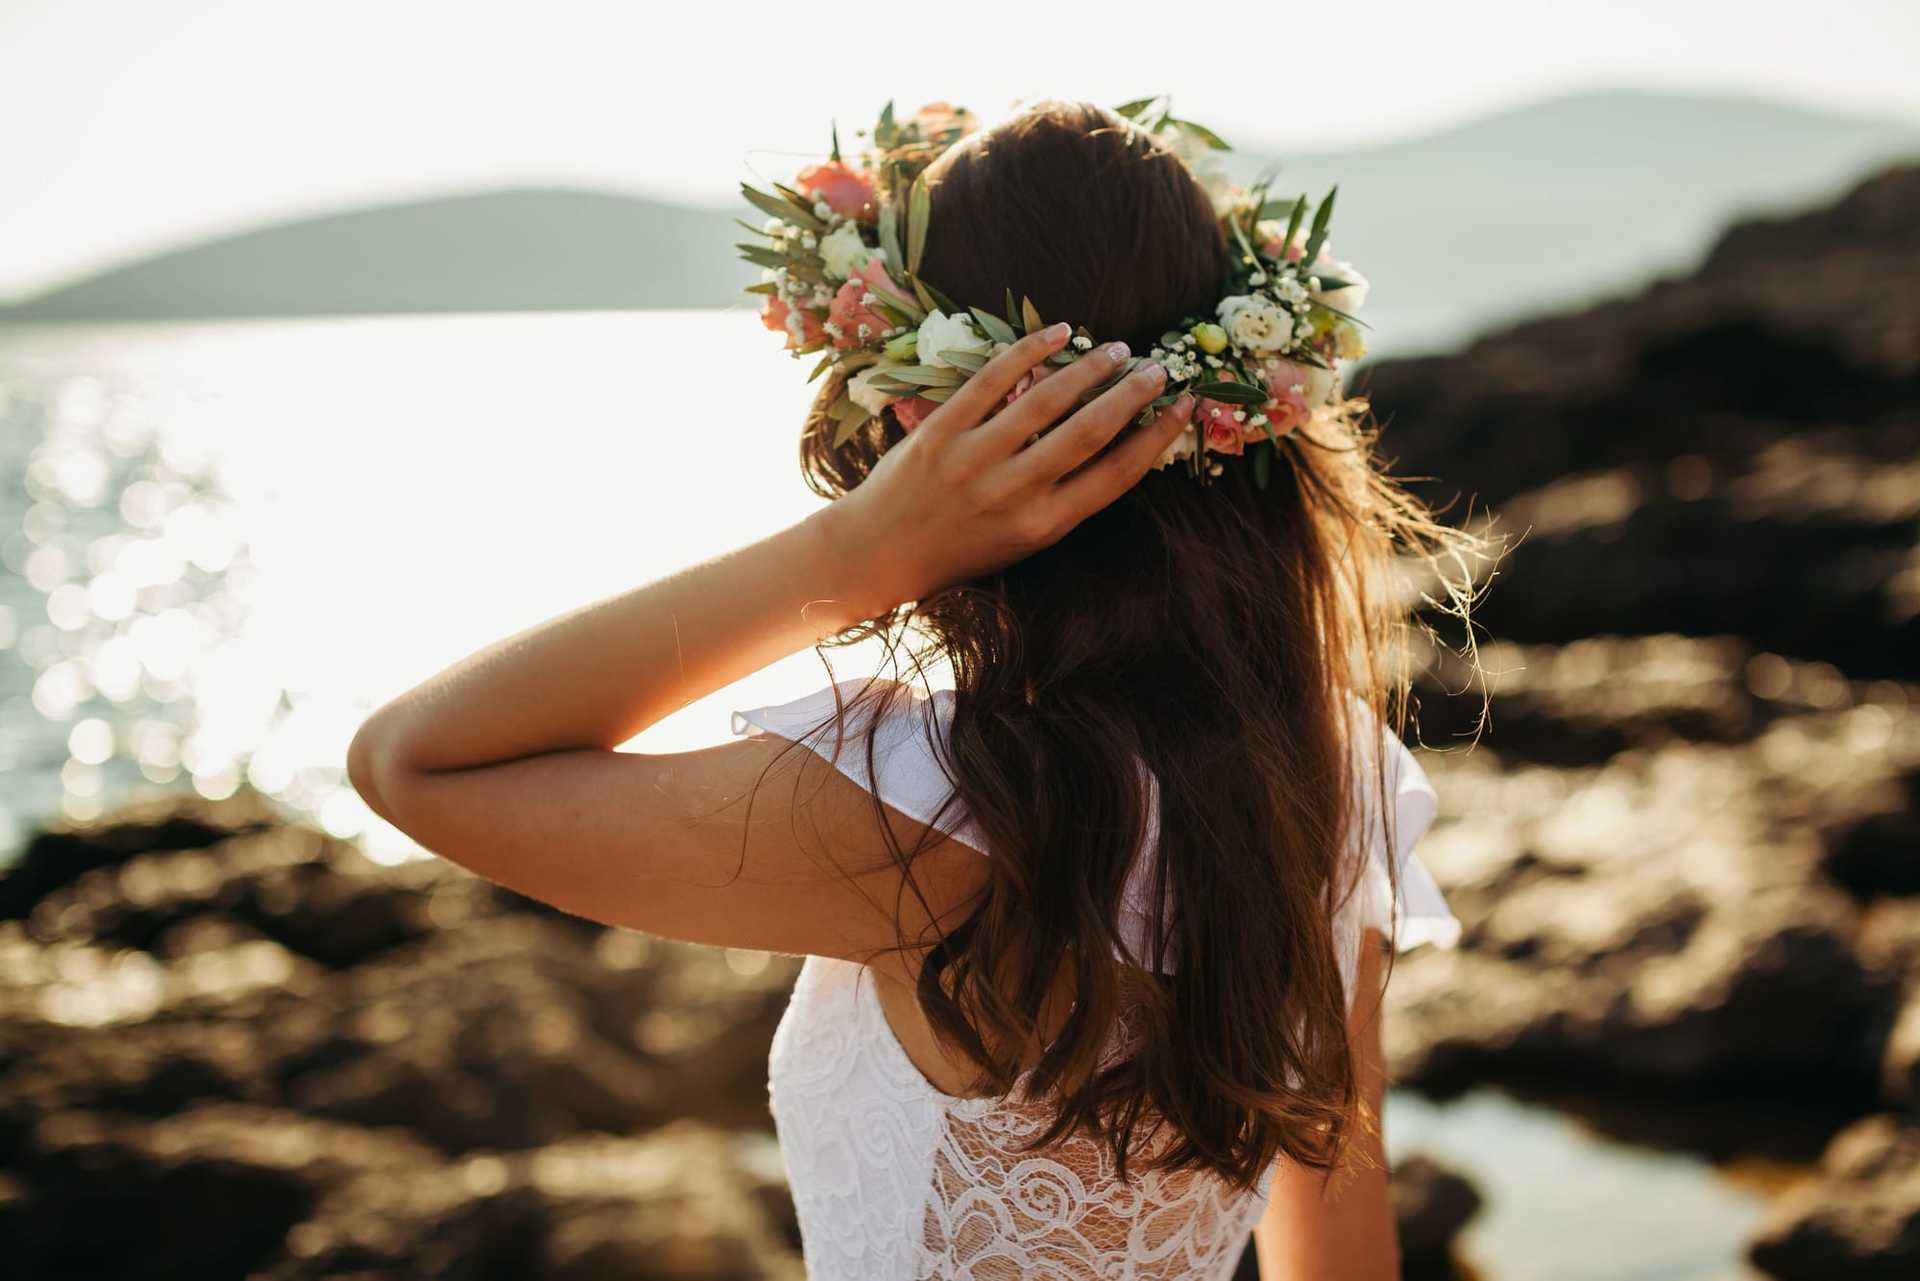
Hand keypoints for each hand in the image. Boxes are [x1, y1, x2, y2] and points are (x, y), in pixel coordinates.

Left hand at [810, 321, 1196, 615]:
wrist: (880, 552)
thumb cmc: (960, 548)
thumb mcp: (1023, 540)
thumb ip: (1065, 497)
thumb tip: (1116, 443)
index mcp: (1044, 525)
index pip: (1118, 474)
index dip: (1158, 436)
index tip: (1183, 406)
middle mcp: (1015, 493)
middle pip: (1091, 431)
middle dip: (1132, 394)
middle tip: (1157, 368)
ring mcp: (975, 458)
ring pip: (1047, 399)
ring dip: (1089, 367)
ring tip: (1116, 349)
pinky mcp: (941, 430)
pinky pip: (993, 380)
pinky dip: (1029, 350)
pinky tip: (1059, 332)